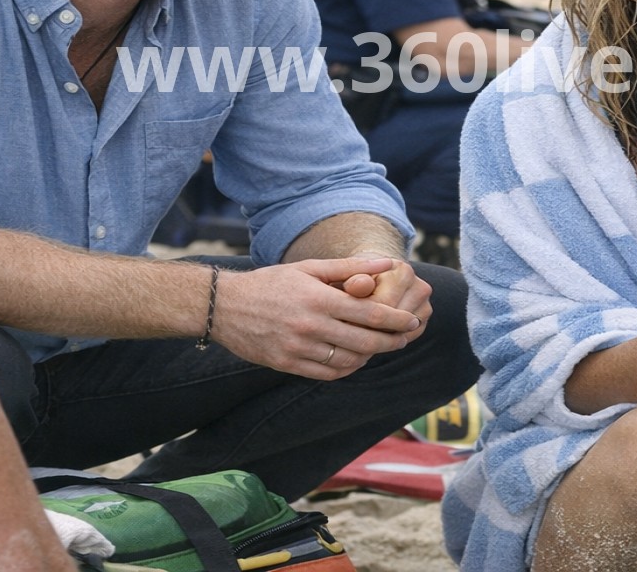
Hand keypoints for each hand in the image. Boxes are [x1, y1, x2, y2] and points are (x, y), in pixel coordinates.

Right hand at [210, 257, 420, 379]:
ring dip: (370, 357)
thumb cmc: (271, 283)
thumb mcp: (309, 268)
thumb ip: (349, 268)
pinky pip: (327, 373)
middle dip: (391, 341)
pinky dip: (346, 369)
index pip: (369, 313)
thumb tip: (386, 263)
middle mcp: (310, 325)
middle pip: (364, 342)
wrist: (223, 306)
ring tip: (381, 348)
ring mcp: (298, 348)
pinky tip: (354, 360)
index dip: (396, 319)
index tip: (412, 320)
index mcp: (318, 298)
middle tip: (404, 338)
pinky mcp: (287, 364)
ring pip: (348, 361)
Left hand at [340, 251, 430, 343]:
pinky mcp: (422, 323)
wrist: (376, 278)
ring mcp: (425, 308)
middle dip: (365, 330)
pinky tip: (366, 341)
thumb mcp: (351, 275)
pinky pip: (402, 340)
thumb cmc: (357, 277)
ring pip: (398, 334)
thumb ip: (353, 279)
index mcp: (403, 272)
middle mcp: (421, 288)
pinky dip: (384, 342)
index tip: (336, 324)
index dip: (357, 317)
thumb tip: (358, 285)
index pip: (381, 305)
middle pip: (391, 322)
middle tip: (340, 338)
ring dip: (374, 338)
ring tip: (350, 339)